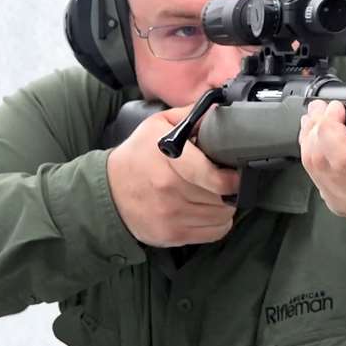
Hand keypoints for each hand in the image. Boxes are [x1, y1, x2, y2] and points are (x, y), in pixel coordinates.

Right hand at [106, 105, 239, 246]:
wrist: (109, 190)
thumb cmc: (139, 154)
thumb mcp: (159, 124)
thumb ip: (191, 115)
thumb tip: (222, 109)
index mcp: (168, 159)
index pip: (212, 177)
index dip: (231, 178)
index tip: (236, 174)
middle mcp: (169, 190)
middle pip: (221, 198)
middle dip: (229, 189)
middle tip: (225, 181)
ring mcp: (171, 216)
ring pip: (222, 216)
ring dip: (224, 206)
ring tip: (215, 194)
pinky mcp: (172, 235)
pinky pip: (214, 233)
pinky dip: (218, 223)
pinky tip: (208, 210)